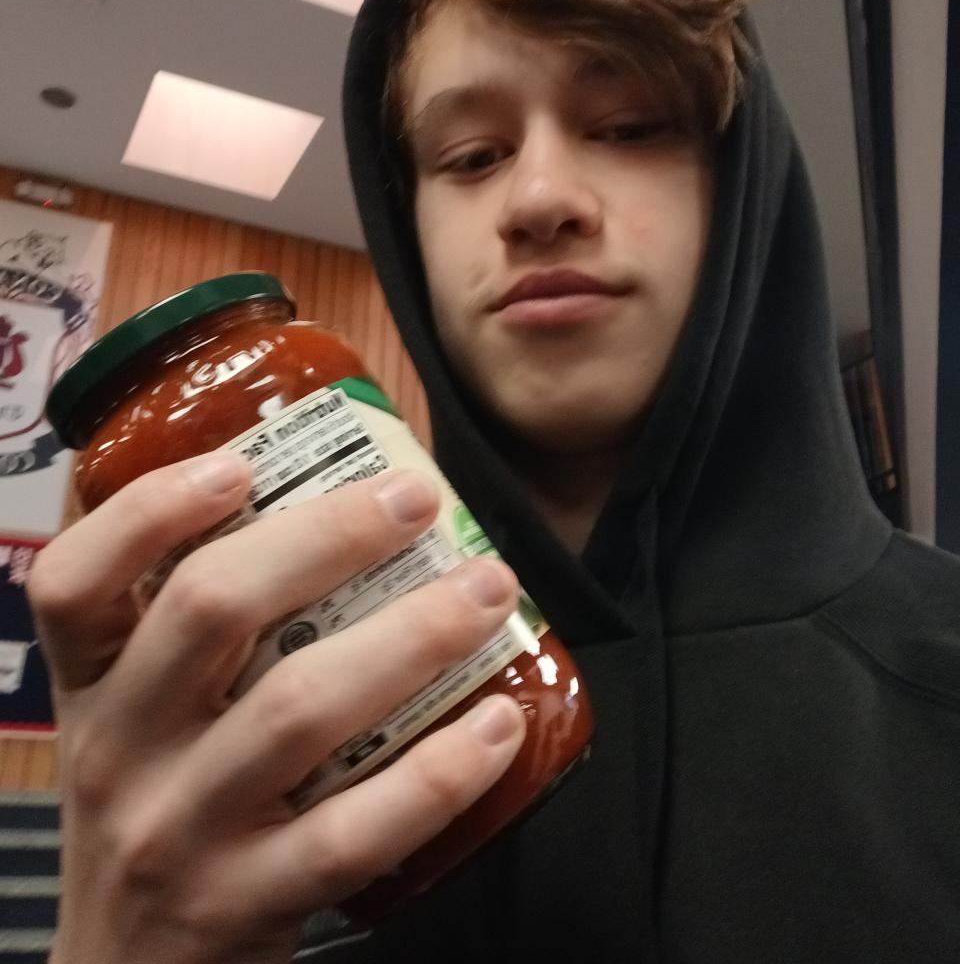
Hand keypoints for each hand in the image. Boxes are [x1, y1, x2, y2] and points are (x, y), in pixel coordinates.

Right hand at [29, 454, 524, 963]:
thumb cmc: (160, 810)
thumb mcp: (141, 721)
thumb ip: (199, 637)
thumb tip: (335, 515)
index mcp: (92, 687)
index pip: (74, 579)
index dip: (151, 510)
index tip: (242, 465)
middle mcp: (122, 750)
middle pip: (210, 610)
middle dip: (326, 537)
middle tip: (416, 499)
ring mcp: (181, 830)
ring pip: (297, 708)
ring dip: (409, 636)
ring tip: (487, 590)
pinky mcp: (246, 903)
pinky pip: (354, 831)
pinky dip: (437, 771)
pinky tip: (496, 721)